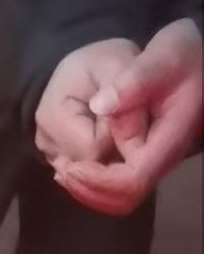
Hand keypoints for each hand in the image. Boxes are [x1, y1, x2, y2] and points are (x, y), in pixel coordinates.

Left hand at [53, 19, 203, 215]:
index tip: (73, 166)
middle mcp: (163, 158)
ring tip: (63, 171)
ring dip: (89, 189)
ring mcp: (154, 161)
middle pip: (124, 198)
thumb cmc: (181, 55)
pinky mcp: (145, 158)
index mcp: (169, 140)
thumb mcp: (161, 57)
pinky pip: (119, 184)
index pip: (133, 181)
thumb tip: (99, 105)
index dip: (100, 181)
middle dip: (90, 190)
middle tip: (62, 171)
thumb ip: (133, 81)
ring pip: (120, 197)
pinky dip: (94, 181)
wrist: (197, 59)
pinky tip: (74, 165)